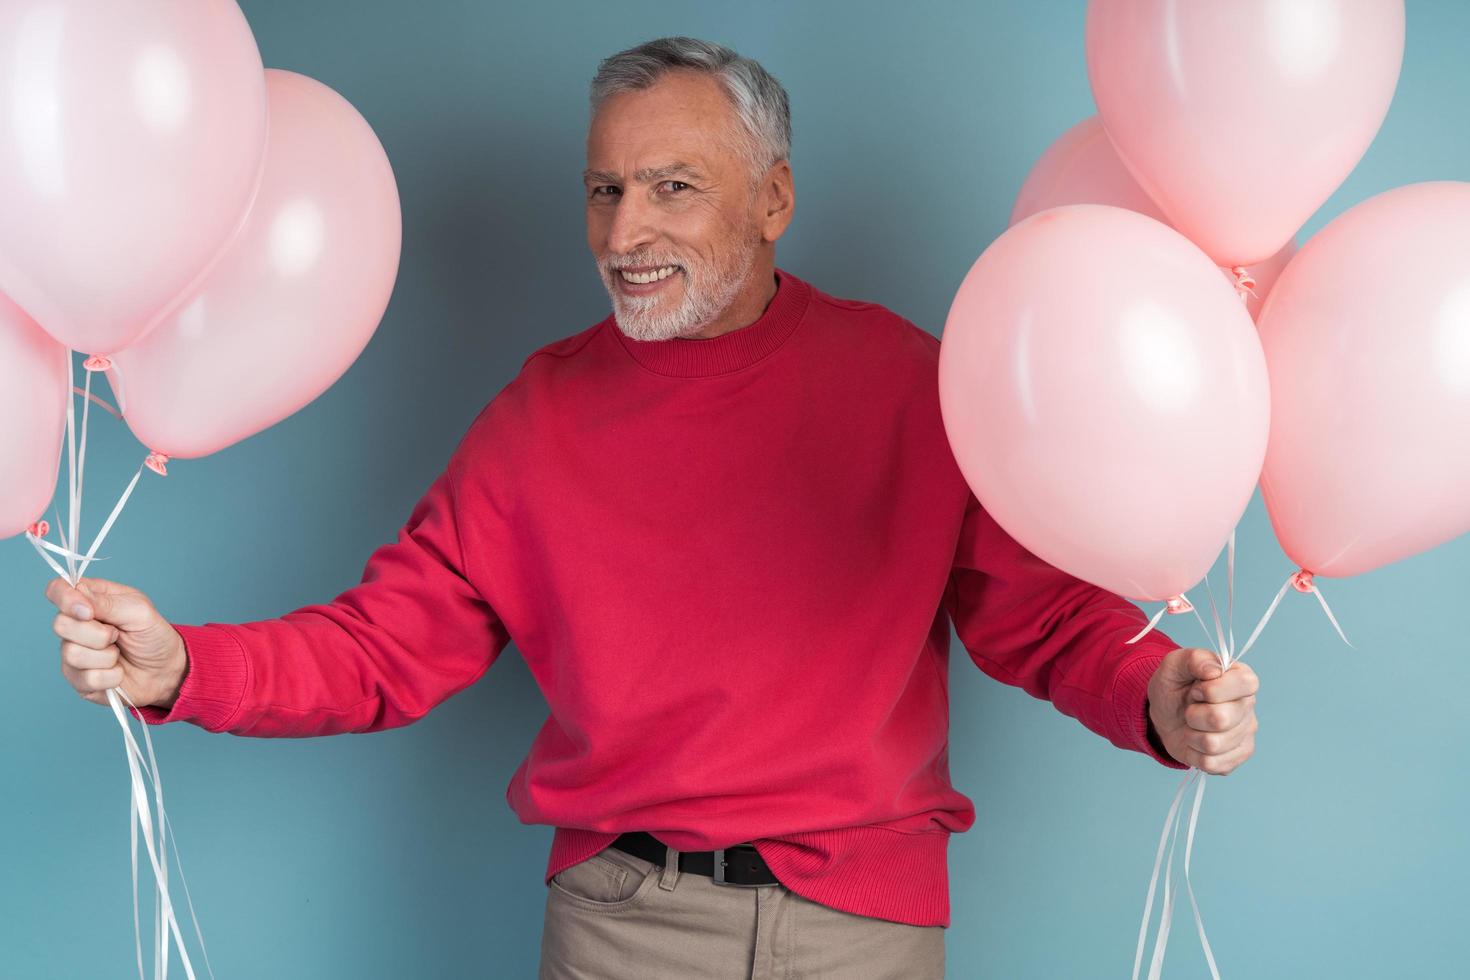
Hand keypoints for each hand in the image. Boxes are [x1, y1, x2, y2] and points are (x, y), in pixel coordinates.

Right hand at [45, 576, 188, 709]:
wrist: (166, 670)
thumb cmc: (153, 636)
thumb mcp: (140, 612)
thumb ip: (108, 602)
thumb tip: (79, 592)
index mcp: (89, 600)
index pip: (58, 589)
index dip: (65, 599)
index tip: (88, 612)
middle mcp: (75, 625)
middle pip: (61, 625)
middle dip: (97, 634)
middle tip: (118, 634)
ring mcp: (73, 653)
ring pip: (72, 654)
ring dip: (107, 656)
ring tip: (119, 654)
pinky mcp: (78, 679)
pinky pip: (86, 678)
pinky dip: (111, 676)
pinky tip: (119, 672)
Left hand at [1147, 647, 1258, 774]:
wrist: (1165, 715)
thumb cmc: (1174, 686)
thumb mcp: (1174, 665)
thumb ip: (1194, 659)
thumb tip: (1214, 670)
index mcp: (1240, 678)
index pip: (1245, 684)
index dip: (1213, 689)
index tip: (1196, 689)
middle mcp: (1248, 706)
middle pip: (1221, 719)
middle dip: (1193, 714)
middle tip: (1189, 708)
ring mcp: (1246, 734)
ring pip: (1213, 744)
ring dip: (1191, 735)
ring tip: (1191, 725)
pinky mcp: (1237, 757)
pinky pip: (1211, 764)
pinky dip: (1193, 754)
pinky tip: (1195, 742)